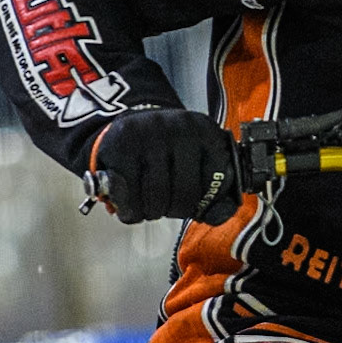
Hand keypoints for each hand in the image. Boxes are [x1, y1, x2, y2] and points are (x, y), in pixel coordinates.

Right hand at [86, 108, 238, 223]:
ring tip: (149, 202)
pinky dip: (130, 210)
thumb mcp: (198, 162)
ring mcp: (150, 134)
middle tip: (167, 206)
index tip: (192, 203)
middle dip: (175, 209)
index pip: (216, 180)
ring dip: (151, 211)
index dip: (202, 200)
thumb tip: (220, 215)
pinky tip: (132, 201)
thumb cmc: (168, 151)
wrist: (132, 128)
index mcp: (206, 131)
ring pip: (156, 197)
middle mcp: (180, 128)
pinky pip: (129, 197)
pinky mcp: (121, 146)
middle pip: (185, 193)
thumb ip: (215, 193)